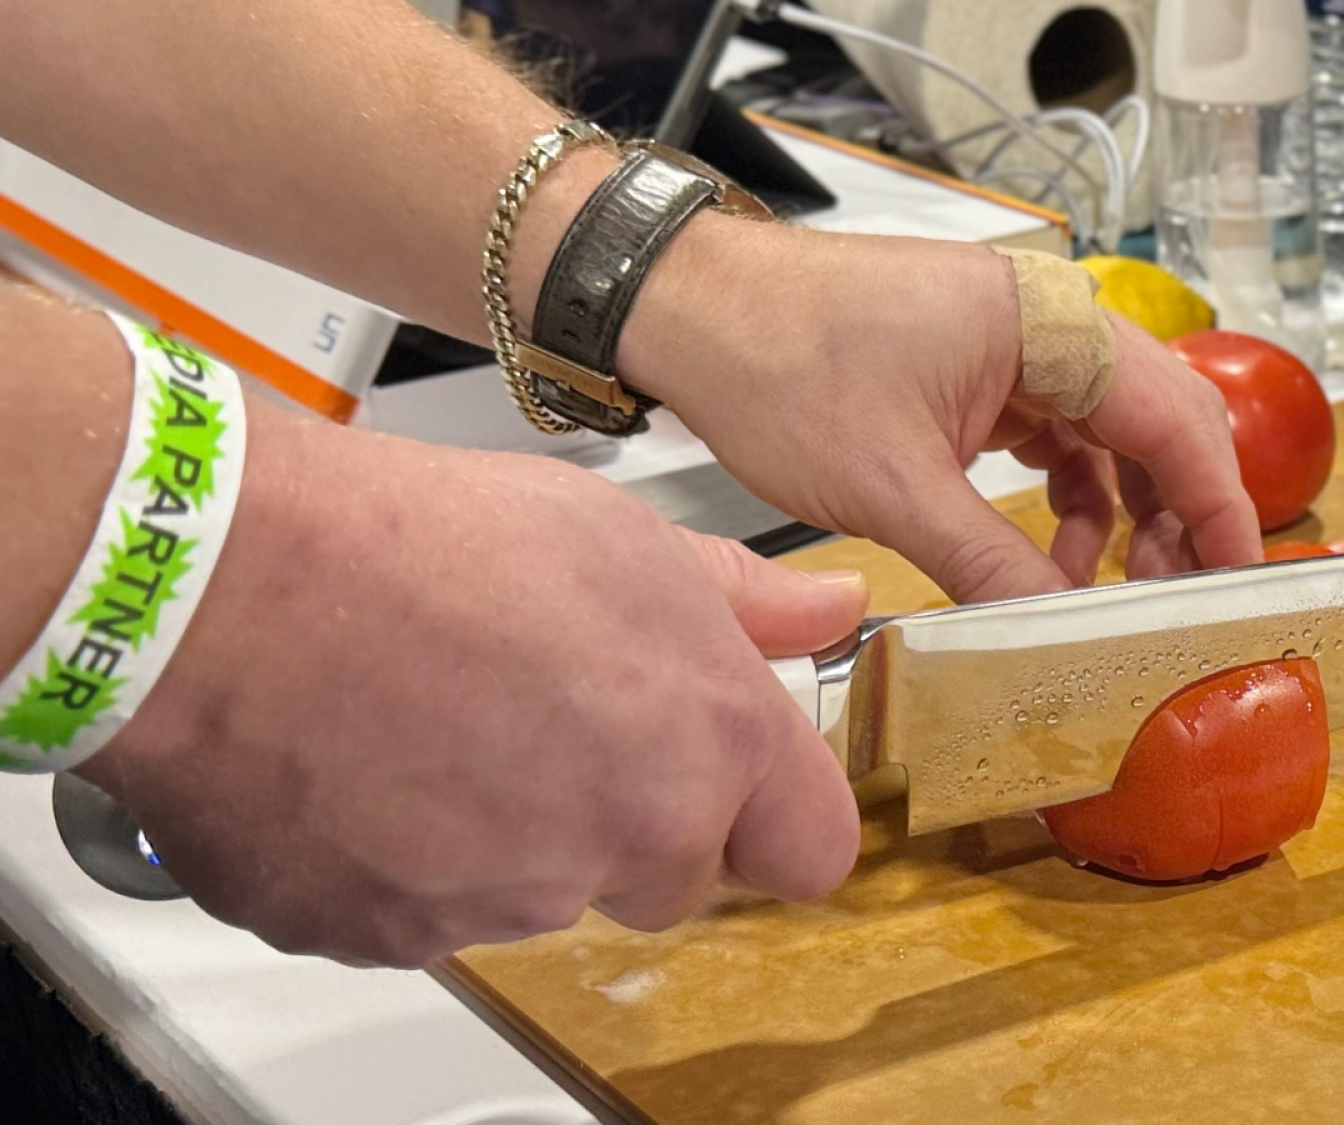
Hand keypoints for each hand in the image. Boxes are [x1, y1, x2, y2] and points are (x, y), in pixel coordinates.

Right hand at [75, 404, 866, 967]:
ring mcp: (506, 901)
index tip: (741, 786)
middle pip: (673, 877)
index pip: (811, 849)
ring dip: (516, 832)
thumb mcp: (622, 537)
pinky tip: (378, 764)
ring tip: (447, 718)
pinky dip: (411, 861)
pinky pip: (430, 915)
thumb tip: (826, 608)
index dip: (775, 815)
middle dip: (632, 818)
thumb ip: (745, 600)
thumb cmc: (418, 543)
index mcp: (704, 744)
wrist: (227, 583)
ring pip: (546, 894)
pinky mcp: (393, 937)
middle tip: (554, 720)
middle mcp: (621, 840)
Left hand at [617, 217, 1264, 603]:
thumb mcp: (894, 487)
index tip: (1237, 576)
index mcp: (1046, 324)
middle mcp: (1047, 321)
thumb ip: (991, 562)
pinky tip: (1052, 555)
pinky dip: (1067, 495)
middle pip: (1158, 422)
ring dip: (1120, 512)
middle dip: (1177, 514)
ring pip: (1110, 433)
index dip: (1218, 505)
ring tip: (1106, 590)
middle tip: (1178, 599)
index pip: (1176, 418)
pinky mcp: (980, 368)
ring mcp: (1014, 342)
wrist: (688, 311)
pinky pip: (1057, 434)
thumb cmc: (780, 364)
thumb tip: (1059, 628)